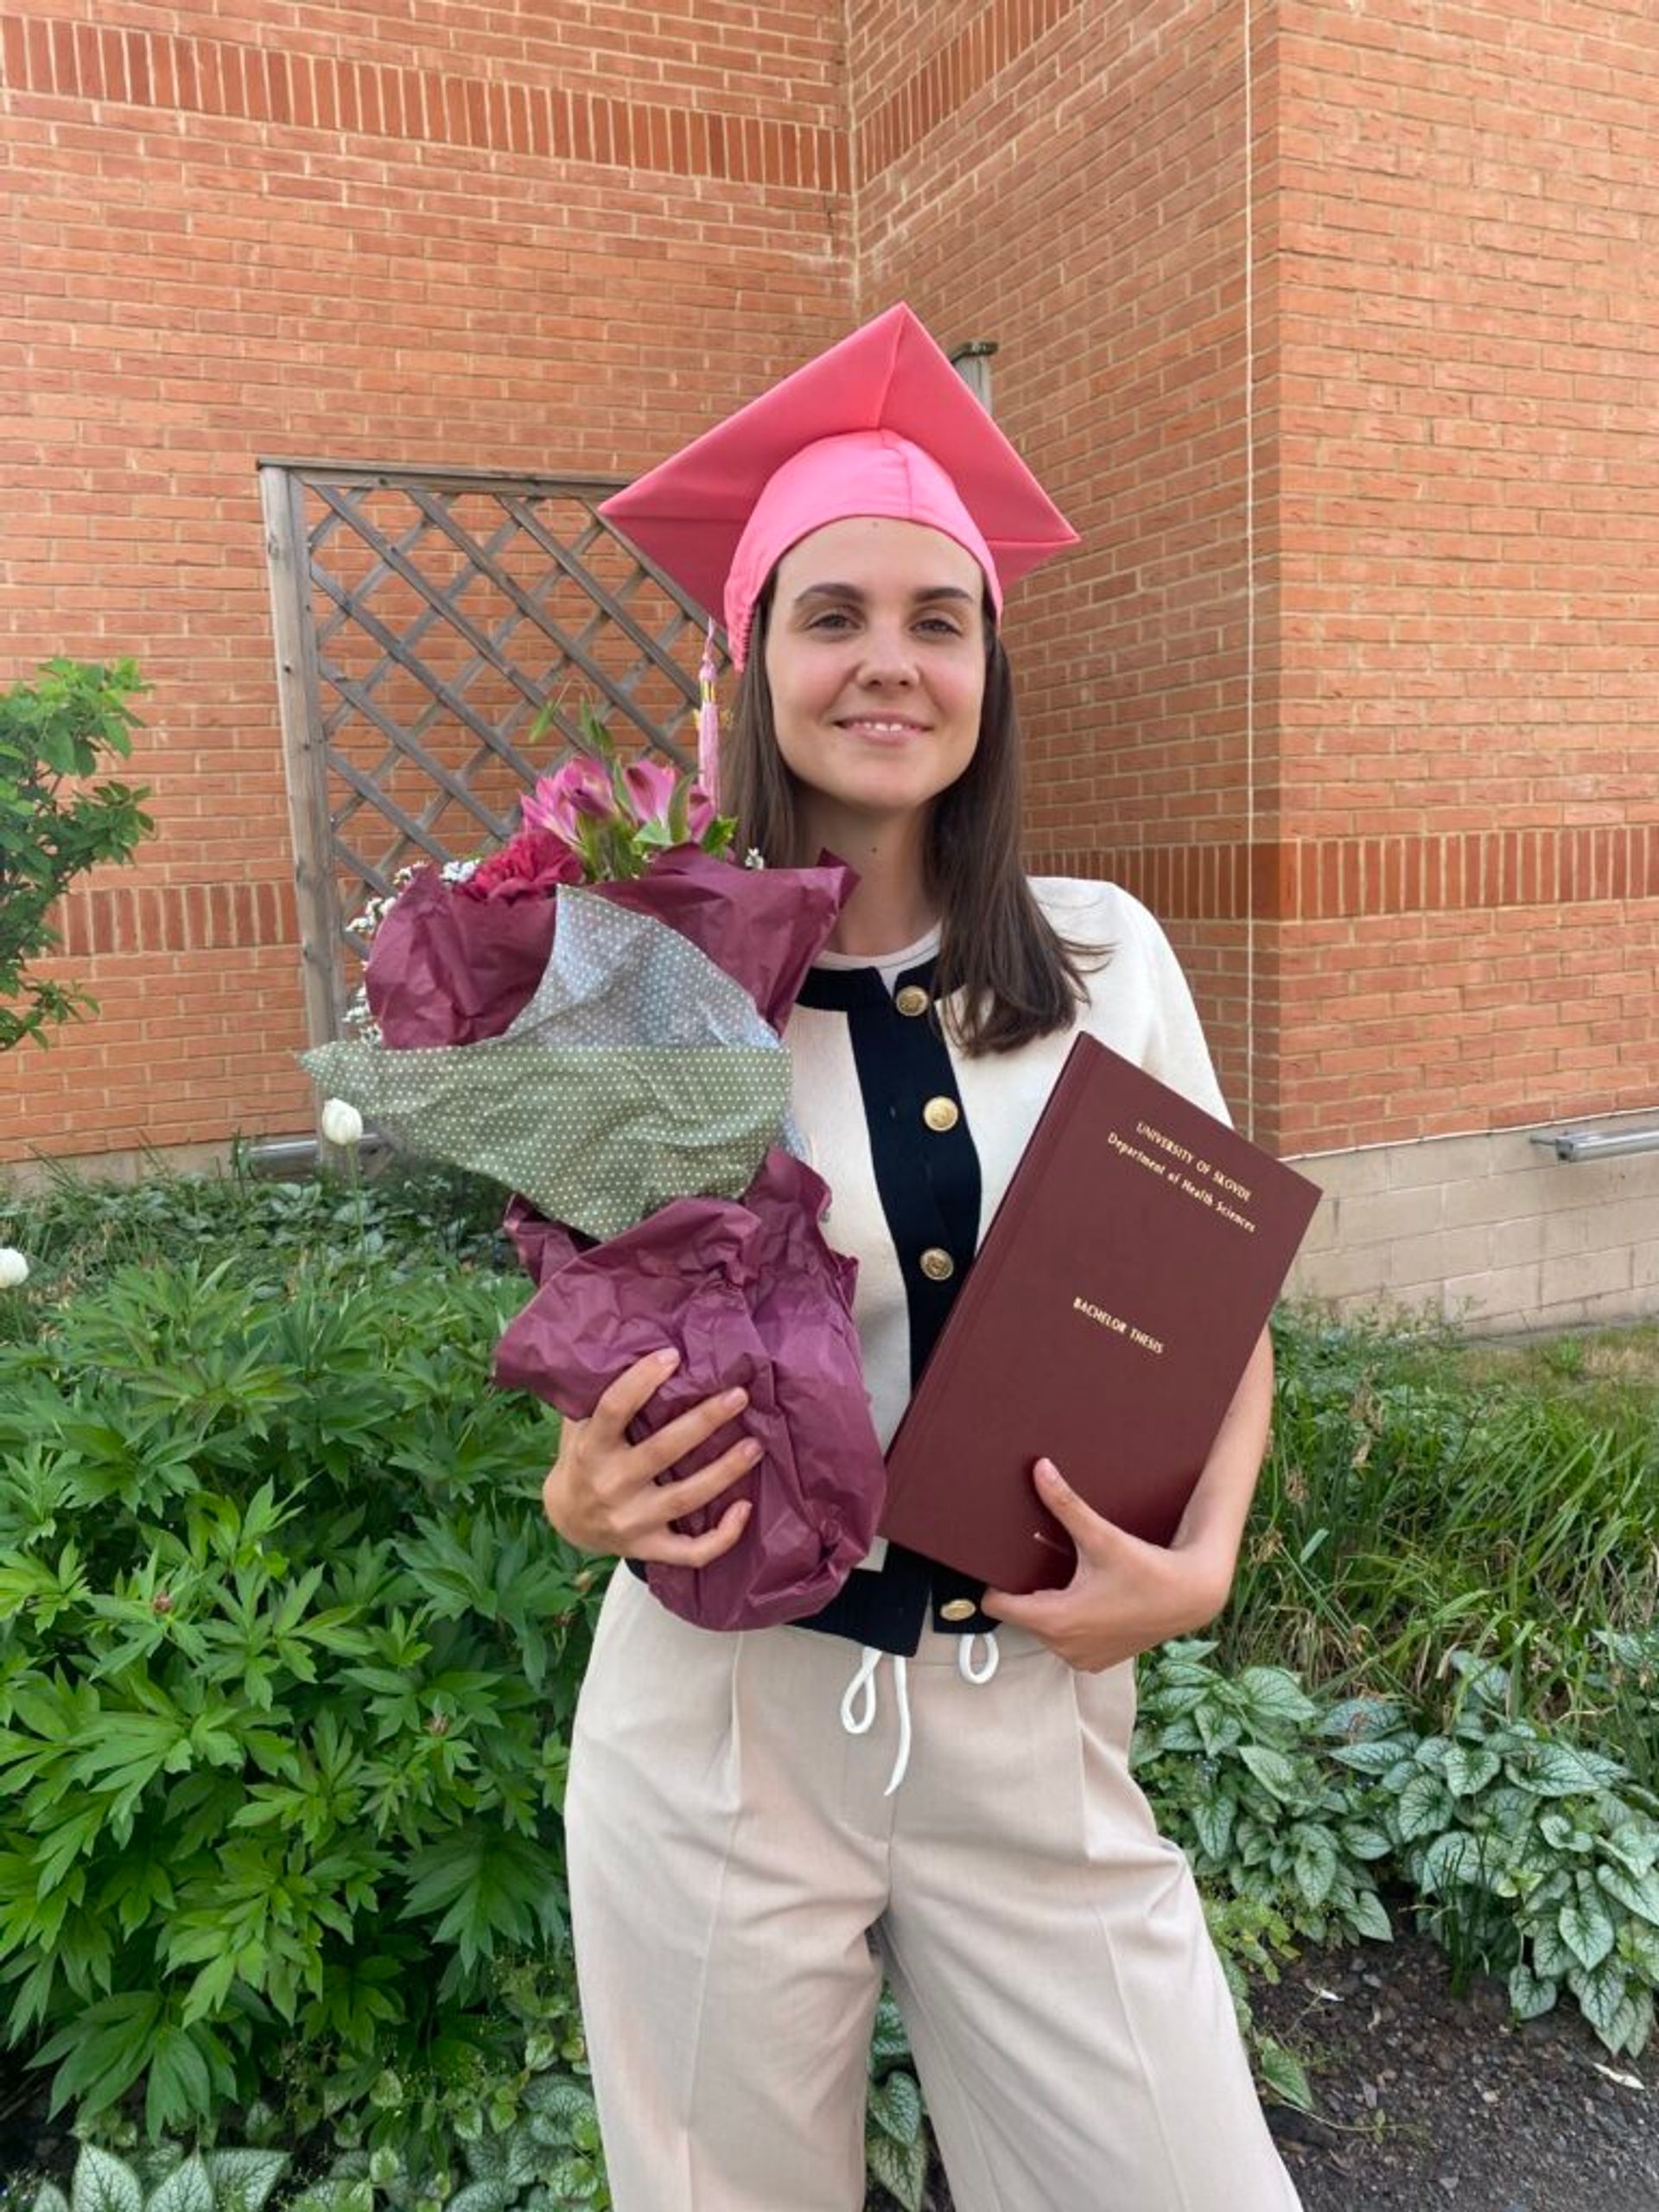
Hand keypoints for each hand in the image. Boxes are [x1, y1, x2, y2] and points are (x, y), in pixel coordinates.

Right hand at [542, 1347, 760, 1567]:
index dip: (642, 1381)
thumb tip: (639, 1341)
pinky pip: (690, 1551)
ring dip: (724, 1471)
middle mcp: (610, 1485)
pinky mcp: (649, 1547)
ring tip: (755, 1445)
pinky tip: (746, 1508)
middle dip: (704, 1421)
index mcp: (590, 1448)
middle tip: (739, 1395)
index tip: (674, 1356)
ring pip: (686, 1497)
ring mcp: (631, 1521)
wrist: (567, 1520)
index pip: (613, 1409)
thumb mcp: (579, 1425)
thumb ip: (600, 1393)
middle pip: (662, 1450)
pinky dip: (722, 1537)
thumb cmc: (584, 1456)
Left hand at [979, 1459, 1234, 1672]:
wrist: (1189, 1597)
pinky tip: (1089, 1601)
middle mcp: (1063, 1647)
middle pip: (1022, 1616)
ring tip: (1071, 1581)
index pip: (997, 1607)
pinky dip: (1070, 1624)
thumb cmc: (1147, 1569)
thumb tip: (1040, 1469)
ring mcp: (1080, 1659)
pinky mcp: (1095, 1663)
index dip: (995, 1583)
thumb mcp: (1102, 1537)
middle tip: (1046, 1565)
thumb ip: (1066, 1504)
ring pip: (1044, 1630)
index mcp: (1056, 1621)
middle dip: (1028, 1592)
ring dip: (1050, 1608)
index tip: (1003, 1565)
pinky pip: (1066, 1642)